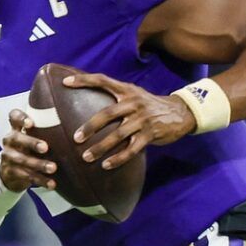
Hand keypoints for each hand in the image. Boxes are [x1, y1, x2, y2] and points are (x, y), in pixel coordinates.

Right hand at [0, 108, 57, 192]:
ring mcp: (8, 157)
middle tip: (46, 147)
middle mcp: (10, 141)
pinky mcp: (11, 172)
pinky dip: (40, 180)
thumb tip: (75, 130)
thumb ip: (44, 132)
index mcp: (16, 129)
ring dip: (38, 164)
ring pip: (22, 160)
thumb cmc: (27, 151)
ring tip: (53, 168)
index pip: (14, 117)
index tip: (31, 123)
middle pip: (16, 138)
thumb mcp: (31, 139)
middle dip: (32, 143)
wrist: (10, 174)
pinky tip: (51, 183)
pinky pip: (26, 176)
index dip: (20, 118)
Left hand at [65, 71, 194, 171]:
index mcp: (127, 90)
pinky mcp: (150, 134)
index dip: (84, 80)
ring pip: (118, 135)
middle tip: (76, 138)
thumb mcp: (134, 94)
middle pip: (108, 113)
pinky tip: (106, 165)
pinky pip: (131, 149)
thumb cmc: (149, 105)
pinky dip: (118, 159)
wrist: (180, 112)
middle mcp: (133, 103)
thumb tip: (88, 101)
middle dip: (90, 126)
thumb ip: (116, 97)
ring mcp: (143, 119)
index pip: (103, 80)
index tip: (66, 82)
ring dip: (101, 147)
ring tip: (86, 157)